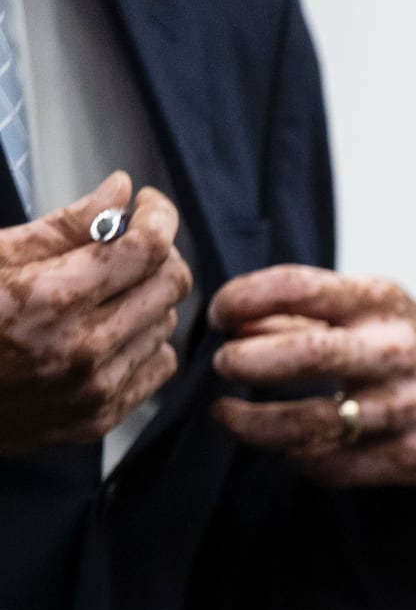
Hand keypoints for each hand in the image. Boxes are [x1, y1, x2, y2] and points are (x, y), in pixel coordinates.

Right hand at [0, 173, 190, 453]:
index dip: (159, 216)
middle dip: (158, 253)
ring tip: (109, 289)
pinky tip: (112, 330)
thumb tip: (121, 191)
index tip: (149, 204)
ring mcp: (95, 390)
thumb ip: (64, 226)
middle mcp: (83, 348)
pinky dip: (145, 342)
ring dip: (148, 298)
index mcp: (51, 298)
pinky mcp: (99, 419)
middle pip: (170, 286)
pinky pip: (157, 367)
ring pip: (166, 325)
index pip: (147, 249)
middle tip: (131, 243)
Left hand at [209, 265, 415, 485]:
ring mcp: (409, 407)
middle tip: (222, 366)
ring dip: (254, 423)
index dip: (243, 298)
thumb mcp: (368, 309)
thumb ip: (301, 314)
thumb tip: (232, 326)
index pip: (299, 287)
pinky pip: (334, 465)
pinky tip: (290, 445)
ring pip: (311, 424)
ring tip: (229, 415)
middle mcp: (399, 351)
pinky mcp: (414, 455)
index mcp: (382, 302)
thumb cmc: (407, 345)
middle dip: (246, 362)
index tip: (219, 315)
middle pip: (306, 354)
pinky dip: (299, 457)